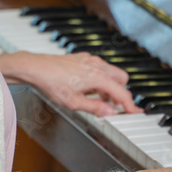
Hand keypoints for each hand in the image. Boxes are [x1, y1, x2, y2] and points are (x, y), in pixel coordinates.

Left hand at [0, 51, 142, 116]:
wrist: (37, 68)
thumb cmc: (52, 84)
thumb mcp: (73, 102)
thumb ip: (95, 108)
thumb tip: (109, 113)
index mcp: (98, 77)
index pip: (122, 93)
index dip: (129, 106)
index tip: (134, 113)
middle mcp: (98, 65)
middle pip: (122, 79)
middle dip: (120, 93)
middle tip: (113, 106)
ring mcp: (91, 59)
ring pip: (112, 72)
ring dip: (110, 86)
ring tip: (98, 98)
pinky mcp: (84, 57)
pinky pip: (101, 68)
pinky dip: (101, 78)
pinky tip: (88, 88)